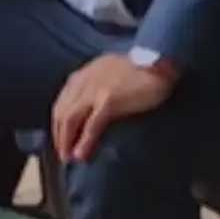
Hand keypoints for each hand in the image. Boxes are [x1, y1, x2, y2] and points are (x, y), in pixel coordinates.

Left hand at [52, 53, 178, 162]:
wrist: (161, 59)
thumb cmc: (141, 67)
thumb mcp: (110, 71)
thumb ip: (97, 85)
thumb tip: (93, 107)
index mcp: (82, 76)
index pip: (62, 103)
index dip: (59, 124)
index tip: (61, 139)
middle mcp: (83, 82)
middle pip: (61, 113)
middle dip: (59, 136)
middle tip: (63, 155)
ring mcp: (95, 91)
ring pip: (70, 120)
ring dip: (66, 141)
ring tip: (69, 159)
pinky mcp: (109, 100)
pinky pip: (91, 125)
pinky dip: (84, 142)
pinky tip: (81, 155)